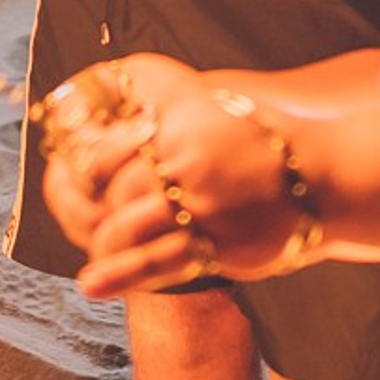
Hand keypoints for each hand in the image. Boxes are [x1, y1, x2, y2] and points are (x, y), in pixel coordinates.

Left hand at [39, 58, 321, 296]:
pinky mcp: (213, 243)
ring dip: (102, 246)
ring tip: (94, 255)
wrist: (312, 171)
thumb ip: (149, 95)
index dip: (80, 170)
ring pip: (127, 229)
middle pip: (113, 192)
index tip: (68, 177)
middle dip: (91, 209)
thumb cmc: (247, 134)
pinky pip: (154, 263)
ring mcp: (199, 204)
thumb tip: (91, 95)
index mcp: (175, 121)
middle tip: (82, 218)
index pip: (105, 150)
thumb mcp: (199, 98)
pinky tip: (91, 284)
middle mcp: (183, 159)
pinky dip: (118, 277)